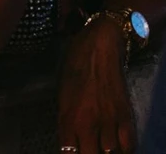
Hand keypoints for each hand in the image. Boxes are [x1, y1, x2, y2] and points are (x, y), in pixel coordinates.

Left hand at [58, 20, 135, 153]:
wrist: (98, 46)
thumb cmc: (75, 65)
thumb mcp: (62, 93)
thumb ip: (66, 119)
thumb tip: (69, 140)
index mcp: (68, 117)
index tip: (75, 152)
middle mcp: (88, 124)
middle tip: (90, 148)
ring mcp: (108, 121)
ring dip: (107, 152)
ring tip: (102, 146)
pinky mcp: (125, 115)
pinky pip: (128, 145)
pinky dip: (124, 149)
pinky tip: (119, 145)